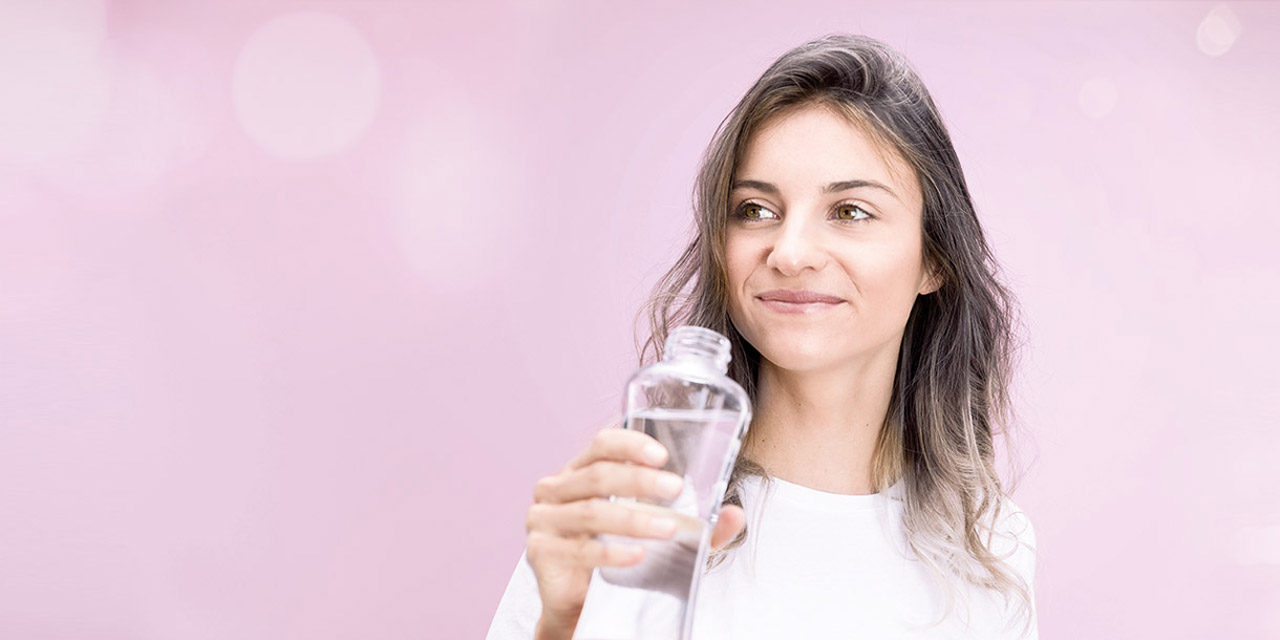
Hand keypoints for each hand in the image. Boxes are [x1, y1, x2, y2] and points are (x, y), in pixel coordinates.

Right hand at [525, 426, 745, 638]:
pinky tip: (638, 555)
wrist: (579, 605)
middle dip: (640, 480)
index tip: (661, 454)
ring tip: (669, 528)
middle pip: (598, 474)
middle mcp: (556, 489)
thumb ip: (696, 527)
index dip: (630, 443)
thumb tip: (735, 515)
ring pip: (591, 510)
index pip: (601, 444)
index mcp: (580, 472)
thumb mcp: (656, 535)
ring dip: (634, 518)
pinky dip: (612, 551)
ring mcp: (543, 520)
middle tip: (676, 489)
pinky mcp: (541, 551)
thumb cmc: (616, 557)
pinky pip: (579, 549)